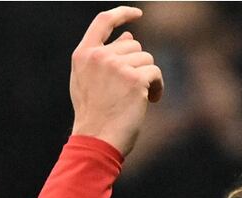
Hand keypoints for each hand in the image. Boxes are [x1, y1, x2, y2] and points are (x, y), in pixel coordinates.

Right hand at [70, 7, 163, 155]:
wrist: (97, 140)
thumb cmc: (95, 115)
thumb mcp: (89, 82)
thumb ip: (103, 57)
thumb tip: (129, 36)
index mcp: (83, 55)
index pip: (103, 21)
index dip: (123, 14)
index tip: (137, 14)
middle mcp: (99, 57)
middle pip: (133, 45)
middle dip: (137, 66)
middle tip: (131, 90)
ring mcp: (116, 66)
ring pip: (146, 59)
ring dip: (148, 78)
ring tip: (138, 98)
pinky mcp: (134, 79)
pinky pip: (156, 73)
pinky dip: (158, 87)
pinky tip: (151, 101)